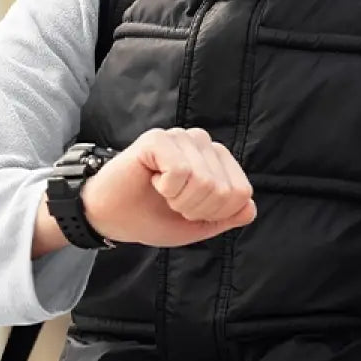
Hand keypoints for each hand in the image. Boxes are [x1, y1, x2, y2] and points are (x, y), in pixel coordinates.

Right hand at [80, 127, 256, 246]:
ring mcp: (179, 136)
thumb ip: (227, 216)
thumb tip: (249, 208)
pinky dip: (167, 188)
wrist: (111, 217)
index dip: (214, 214)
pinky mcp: (157, 138)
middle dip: (196, 209)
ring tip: (162, 192)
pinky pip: (180, 171)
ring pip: (204, 181)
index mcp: (215, 159)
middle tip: (172, 202)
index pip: (242, 193)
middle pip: (224, 190)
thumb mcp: (197, 224)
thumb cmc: (152, 216)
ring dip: (180, 200)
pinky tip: (153, 181)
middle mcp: (201, 142)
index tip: (189, 210)